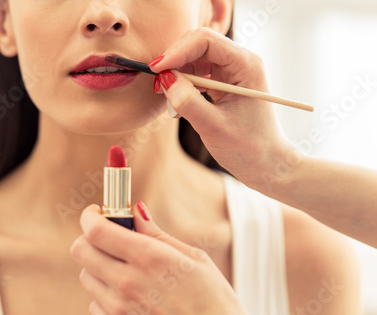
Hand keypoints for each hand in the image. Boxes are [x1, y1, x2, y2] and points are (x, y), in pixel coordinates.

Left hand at [70, 202, 265, 314]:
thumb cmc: (214, 300)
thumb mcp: (192, 258)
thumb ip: (157, 233)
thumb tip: (136, 212)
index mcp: (149, 257)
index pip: (96, 230)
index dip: (90, 215)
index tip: (96, 212)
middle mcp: (128, 283)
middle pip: (81, 251)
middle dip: (90, 237)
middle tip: (108, 237)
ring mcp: (121, 310)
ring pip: (86, 276)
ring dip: (99, 266)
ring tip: (124, 268)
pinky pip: (94, 305)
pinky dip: (104, 295)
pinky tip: (126, 294)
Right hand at [150, 27, 297, 190]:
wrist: (266, 164)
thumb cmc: (250, 148)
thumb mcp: (214, 127)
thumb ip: (188, 102)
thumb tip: (165, 80)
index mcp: (246, 65)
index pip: (205, 41)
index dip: (177, 51)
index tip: (157, 68)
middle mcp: (239, 62)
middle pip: (198, 46)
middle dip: (174, 61)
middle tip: (157, 84)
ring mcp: (231, 73)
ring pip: (194, 60)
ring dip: (176, 75)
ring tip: (165, 97)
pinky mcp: (223, 84)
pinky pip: (197, 75)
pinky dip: (182, 85)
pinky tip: (176, 103)